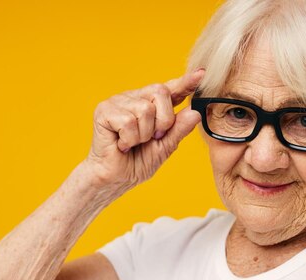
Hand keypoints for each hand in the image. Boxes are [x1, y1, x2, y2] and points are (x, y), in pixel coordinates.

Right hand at [84, 68, 204, 191]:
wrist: (116, 178)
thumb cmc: (138, 162)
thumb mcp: (166, 146)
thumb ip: (180, 129)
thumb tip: (195, 112)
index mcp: (151, 105)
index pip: (171, 89)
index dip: (186, 82)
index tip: (201, 74)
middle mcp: (134, 98)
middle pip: (161, 92)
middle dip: (164, 121)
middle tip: (152, 137)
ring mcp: (118, 102)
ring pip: (145, 109)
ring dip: (144, 134)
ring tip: (134, 142)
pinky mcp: (104, 110)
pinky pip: (128, 121)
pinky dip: (130, 139)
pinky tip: (122, 144)